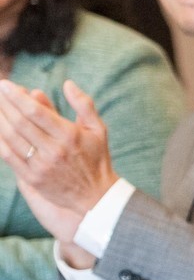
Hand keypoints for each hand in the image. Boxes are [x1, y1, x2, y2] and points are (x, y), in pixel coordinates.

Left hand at [0, 80, 117, 233]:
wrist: (95, 196)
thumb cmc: (96, 158)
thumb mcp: (98, 128)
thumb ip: (84, 104)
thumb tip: (67, 84)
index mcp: (69, 135)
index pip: (36, 112)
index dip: (17, 97)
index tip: (5, 85)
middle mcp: (53, 150)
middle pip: (20, 122)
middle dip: (4, 104)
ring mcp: (41, 165)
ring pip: (11, 138)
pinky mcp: (31, 178)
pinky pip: (8, 156)